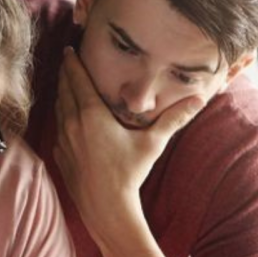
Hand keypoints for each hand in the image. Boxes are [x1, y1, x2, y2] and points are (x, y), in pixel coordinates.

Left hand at [54, 47, 203, 238]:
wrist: (106, 208)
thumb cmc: (129, 174)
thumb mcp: (153, 143)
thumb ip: (174, 119)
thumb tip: (199, 100)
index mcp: (91, 115)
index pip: (77, 79)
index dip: (72, 62)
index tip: (69, 48)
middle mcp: (72, 124)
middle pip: (64, 90)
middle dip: (65, 73)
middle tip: (66, 60)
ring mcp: (63, 140)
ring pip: (58, 109)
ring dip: (61, 94)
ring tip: (66, 84)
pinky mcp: (60, 155)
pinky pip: (58, 129)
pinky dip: (61, 117)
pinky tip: (66, 118)